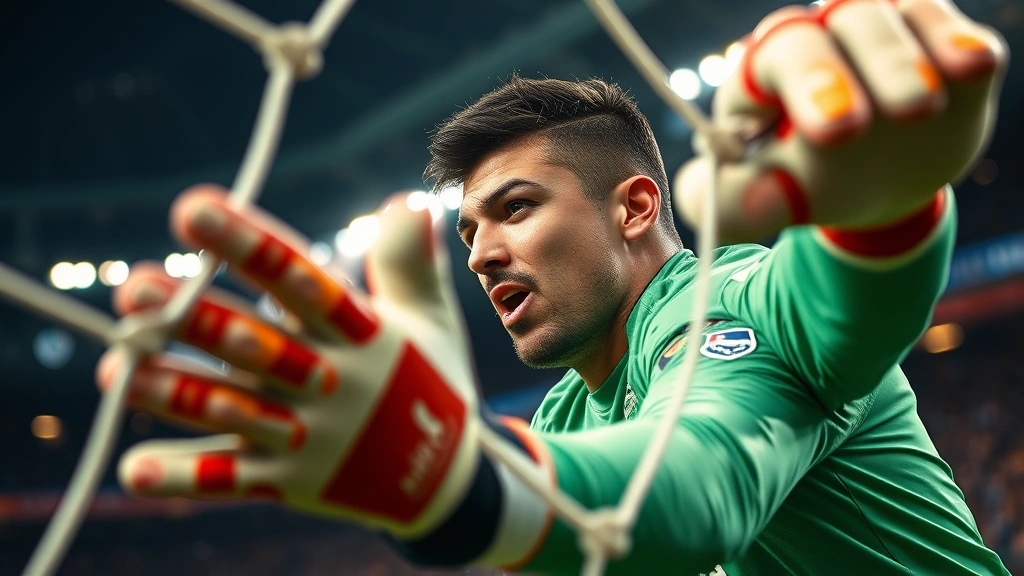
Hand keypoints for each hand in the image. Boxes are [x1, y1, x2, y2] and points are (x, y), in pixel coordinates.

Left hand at [96, 186, 480, 539]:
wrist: (443, 484)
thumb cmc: (430, 382)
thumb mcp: (431, 319)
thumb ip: (411, 261)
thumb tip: (404, 202)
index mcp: (363, 335)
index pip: (300, 283)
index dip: (248, 245)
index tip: (194, 209)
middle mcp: (330, 384)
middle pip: (256, 347)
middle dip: (196, 318)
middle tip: (133, 287)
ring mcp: (307, 439)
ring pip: (233, 412)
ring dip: (175, 392)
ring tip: (114, 370)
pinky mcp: (288, 484)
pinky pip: (231, 482)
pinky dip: (184, 477)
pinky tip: (132, 468)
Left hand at [675, 0, 1007, 240]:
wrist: (875, 182)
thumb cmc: (807, 183)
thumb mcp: (769, 200)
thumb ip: (735, 202)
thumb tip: (694, 197)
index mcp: (766, 76)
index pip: (776, 62)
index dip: (806, 85)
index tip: (836, 133)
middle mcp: (820, 40)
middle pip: (838, 28)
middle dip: (872, 66)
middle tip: (903, 112)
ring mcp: (877, 34)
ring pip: (892, 19)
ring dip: (912, 60)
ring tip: (925, 107)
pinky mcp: (933, 40)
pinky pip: (944, 26)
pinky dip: (960, 44)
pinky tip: (973, 66)